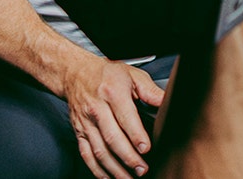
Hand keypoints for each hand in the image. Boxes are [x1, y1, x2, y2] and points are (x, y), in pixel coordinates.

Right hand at [62, 54, 165, 178]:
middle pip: (112, 138)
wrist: (75, 73)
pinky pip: (86, 154)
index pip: (125, 117)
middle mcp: (97, 109)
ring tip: (129, 178)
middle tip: (142, 169)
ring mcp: (86, 122)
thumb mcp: (131, 74)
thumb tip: (166, 102)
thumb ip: (150, 90)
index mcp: (112, 92)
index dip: (136, 135)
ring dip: (114, 168)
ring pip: (99, 150)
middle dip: (128, 157)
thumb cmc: (106, 74)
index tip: (146, 148)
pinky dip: (97, 169)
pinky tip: (108, 177)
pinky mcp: (79, 132)